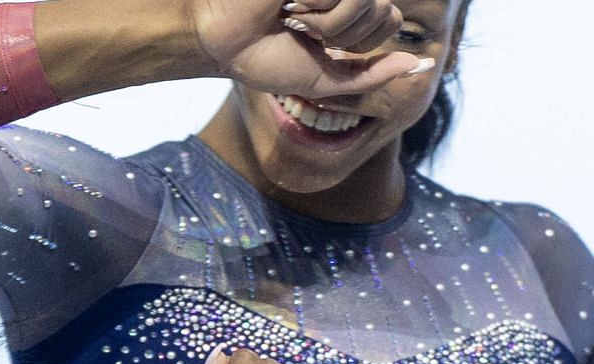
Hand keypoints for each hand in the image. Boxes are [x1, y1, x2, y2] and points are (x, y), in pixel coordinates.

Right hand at [188, 0, 431, 96]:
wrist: (221, 43)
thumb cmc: (263, 59)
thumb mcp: (324, 79)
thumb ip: (371, 76)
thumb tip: (419, 66)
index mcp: (348, 7)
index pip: (389, 19)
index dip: (361, 42)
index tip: (318, 42)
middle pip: (385, 11)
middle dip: (345, 35)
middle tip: (304, 29)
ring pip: (367, 2)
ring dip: (330, 23)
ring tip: (294, 14)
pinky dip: (320, 6)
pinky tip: (288, 2)